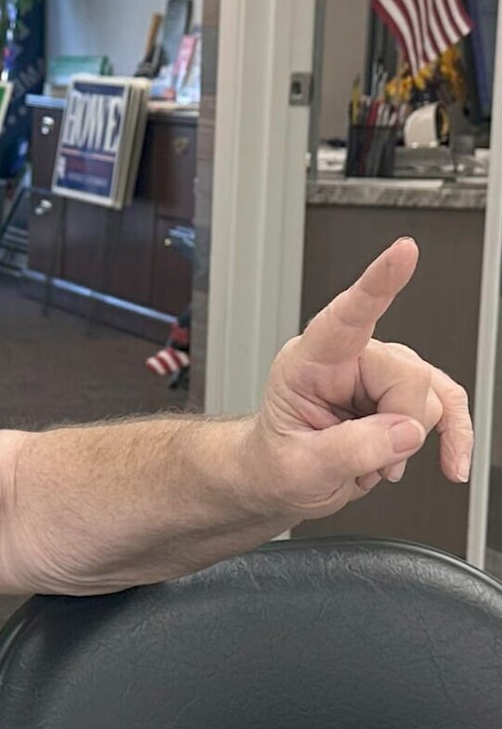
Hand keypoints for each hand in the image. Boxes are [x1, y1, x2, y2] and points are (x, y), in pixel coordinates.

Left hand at [243, 238, 473, 519]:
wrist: (276, 477)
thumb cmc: (274, 462)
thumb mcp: (298, 468)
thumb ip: (349, 449)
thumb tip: (406, 430)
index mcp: (308, 362)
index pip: (345, 315)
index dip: (377, 282)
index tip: (404, 251)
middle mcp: (346, 358)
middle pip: (408, 374)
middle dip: (400, 425)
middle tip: (369, 460)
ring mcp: (377, 374)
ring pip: (430, 393)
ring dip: (411, 439)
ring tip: (373, 463)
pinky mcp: (400, 394)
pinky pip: (447, 405)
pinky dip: (453, 436)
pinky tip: (449, 463)